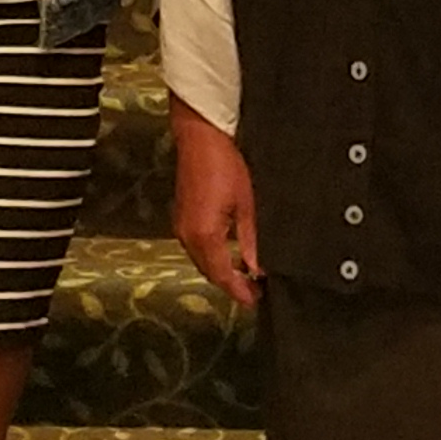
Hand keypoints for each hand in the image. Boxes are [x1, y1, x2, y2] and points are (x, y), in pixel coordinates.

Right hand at [170, 103, 261, 307]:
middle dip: (231, 284)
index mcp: (204, 235)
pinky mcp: (182, 218)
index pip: (222, 275)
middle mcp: (188, 236)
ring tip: (246, 276)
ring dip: (222, 271)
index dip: (239, 291)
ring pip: (203, 261)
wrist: (201, 138)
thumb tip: (258, 268)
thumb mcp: (247, 206)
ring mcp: (182, 227)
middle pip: (210, 272)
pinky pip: (197, 248)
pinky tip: (230, 255)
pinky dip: (213, 257)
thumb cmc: (225, 166)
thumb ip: (251, 242)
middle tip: (255, 292)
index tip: (255, 301)